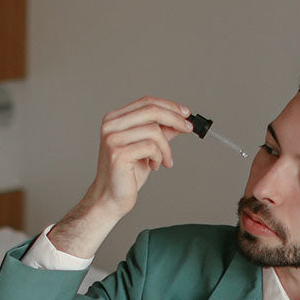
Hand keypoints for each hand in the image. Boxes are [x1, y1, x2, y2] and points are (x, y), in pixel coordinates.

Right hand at [88, 96, 192, 216]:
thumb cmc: (128, 174)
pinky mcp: (119, 153)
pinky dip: (159, 157)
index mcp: (115, 119)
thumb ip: (161, 132)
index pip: (146, 102)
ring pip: (154, 130)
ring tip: (165, 161)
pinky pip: (151, 147)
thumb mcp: (148, 147)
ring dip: (166, 148)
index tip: (186, 113)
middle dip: (175, 119)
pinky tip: (154, 166)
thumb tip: (181, 120)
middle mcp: (111, 125)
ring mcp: (113, 139)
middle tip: (189, 129)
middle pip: (151, 110)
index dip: (169, 106)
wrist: (111, 198)